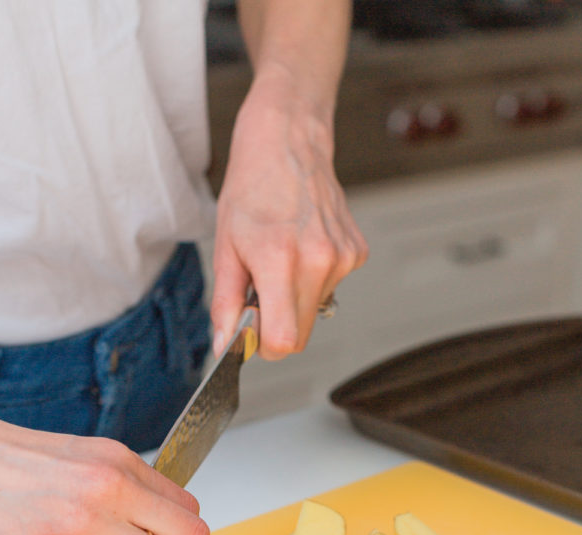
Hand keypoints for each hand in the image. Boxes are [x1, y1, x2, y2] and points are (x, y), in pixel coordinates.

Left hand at [210, 68, 367, 360]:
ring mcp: (343, 257)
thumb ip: (226, 303)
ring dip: (294, 298)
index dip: (264, 346)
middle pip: (301, 335)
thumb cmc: (253, 188)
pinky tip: (302, 246)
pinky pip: (330, 287)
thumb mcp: (225, 247)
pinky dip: (312, 278)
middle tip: (260, 290)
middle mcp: (319, 261)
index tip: (252, 331)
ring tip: (281, 257)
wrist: (289, 141)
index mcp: (281, 260)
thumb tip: (225, 344)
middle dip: (276, 324)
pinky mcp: (356, 252)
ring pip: (315, 311)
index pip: (284, 342)